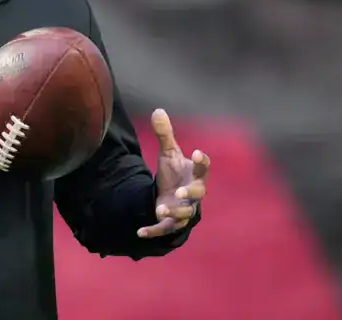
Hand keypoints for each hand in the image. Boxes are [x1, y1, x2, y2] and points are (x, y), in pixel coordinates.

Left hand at [137, 109, 209, 238]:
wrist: (172, 196)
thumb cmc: (175, 173)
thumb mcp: (169, 154)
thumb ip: (165, 135)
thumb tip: (157, 110)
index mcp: (195, 174)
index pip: (203, 167)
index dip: (203, 161)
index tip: (198, 152)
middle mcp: (193, 193)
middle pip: (198, 193)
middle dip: (191, 192)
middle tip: (180, 190)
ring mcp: (184, 209)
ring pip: (184, 214)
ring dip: (174, 212)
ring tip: (160, 209)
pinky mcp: (171, 222)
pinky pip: (164, 229)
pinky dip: (153, 231)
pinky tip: (139, 232)